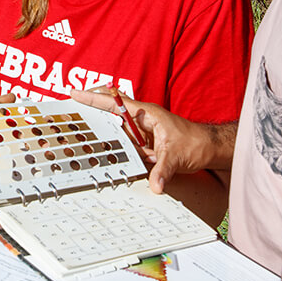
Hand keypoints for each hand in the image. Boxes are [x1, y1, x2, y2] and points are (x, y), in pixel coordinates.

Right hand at [71, 88, 227, 192]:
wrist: (210, 149)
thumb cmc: (195, 143)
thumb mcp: (177, 156)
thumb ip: (163, 171)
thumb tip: (154, 186)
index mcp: (146, 113)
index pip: (114, 102)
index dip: (94, 98)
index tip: (75, 93)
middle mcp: (141, 120)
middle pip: (111, 112)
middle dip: (92, 109)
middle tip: (71, 111)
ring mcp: (142, 132)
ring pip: (117, 131)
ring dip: (105, 133)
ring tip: (84, 134)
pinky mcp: (145, 145)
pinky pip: (126, 146)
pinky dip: (118, 149)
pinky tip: (109, 156)